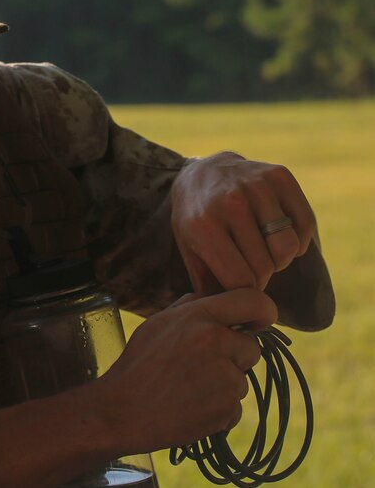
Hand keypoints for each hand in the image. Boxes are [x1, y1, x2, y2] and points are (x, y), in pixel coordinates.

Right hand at [96, 289, 276, 451]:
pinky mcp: (227, 407)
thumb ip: (190, 308)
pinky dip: (218, 408)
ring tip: (189, 387)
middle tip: (202, 364)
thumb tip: (215, 300)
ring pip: (242, 379)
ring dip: (224, 385)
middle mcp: (215, 341)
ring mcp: (224, 376)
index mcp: (198, 316)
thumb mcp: (158, 323)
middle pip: (251, 347)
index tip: (260, 322)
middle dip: (234, 356)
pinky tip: (192, 405)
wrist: (123, 410)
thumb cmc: (138, 363)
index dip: (263, 311)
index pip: (253, 301)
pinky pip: (235, 406)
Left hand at [171, 152, 316, 294]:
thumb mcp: (189, 250)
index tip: (244, 289)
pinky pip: (306, 223)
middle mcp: (230, 202)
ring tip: (266, 253)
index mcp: (203, 225)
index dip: (247, 293)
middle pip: (266, 266)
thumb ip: (208, 285)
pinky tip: (280, 235)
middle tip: (252, 268)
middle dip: (261, 276)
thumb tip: (232, 323)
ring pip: (288, 247)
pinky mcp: (279, 176)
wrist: (201, 173)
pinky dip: (299, 238)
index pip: (241, 280)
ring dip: (281, 258)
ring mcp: (256, 186)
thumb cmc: (196, 219)